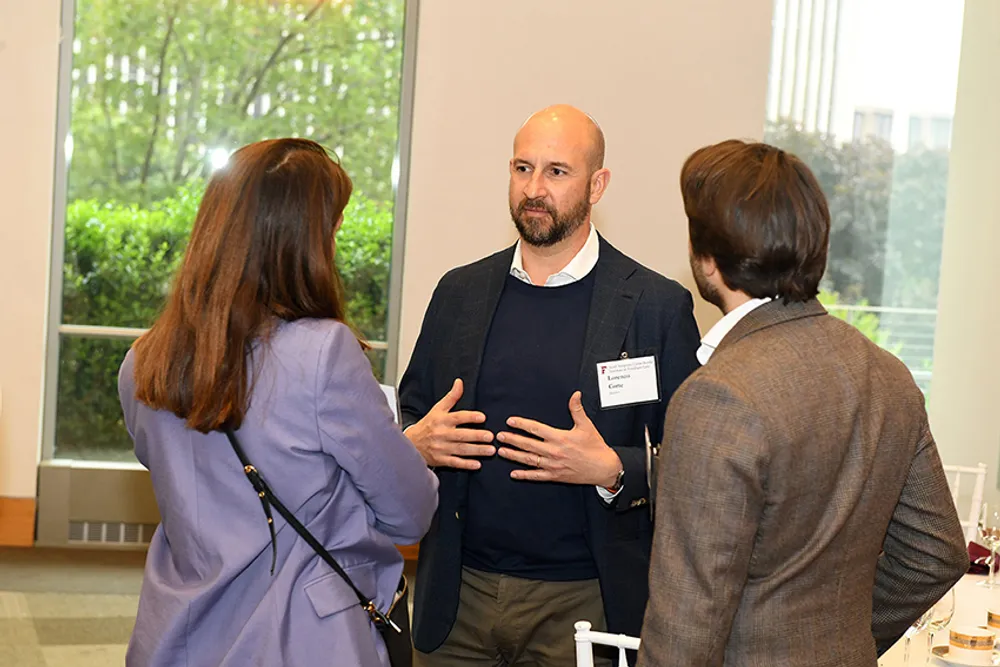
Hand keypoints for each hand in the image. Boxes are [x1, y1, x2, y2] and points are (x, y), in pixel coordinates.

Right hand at [404, 378, 495, 469]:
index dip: (470, 417)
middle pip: (461, 435)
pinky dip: (466, 464)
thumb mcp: (438, 409)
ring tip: (490, 450)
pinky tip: (477, 464)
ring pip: (461, 449)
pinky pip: (455, 463)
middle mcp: (441, 434)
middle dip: (476, 436)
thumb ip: (452, 397)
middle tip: (490, 436)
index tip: (482, 417)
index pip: (457, 417)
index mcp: (441, 420)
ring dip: (476, 450)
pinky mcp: (440, 460)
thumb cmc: (427, 425)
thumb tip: (460, 382)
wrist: (411, 443)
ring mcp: (441, 448)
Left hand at [496, 391, 621, 486]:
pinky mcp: (555, 476)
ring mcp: (553, 465)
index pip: (536, 429)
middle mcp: (554, 451)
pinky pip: (537, 476)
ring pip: (529, 460)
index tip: (510, 421)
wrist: (604, 468)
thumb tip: (575, 394)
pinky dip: (524, 475)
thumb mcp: (587, 426)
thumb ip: (577, 410)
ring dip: (514, 455)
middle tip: (498, 436)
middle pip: (528, 444)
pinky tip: (513, 474)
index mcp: (560, 437)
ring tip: (501, 451)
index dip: (522, 424)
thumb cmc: (595, 447)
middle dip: (512, 439)